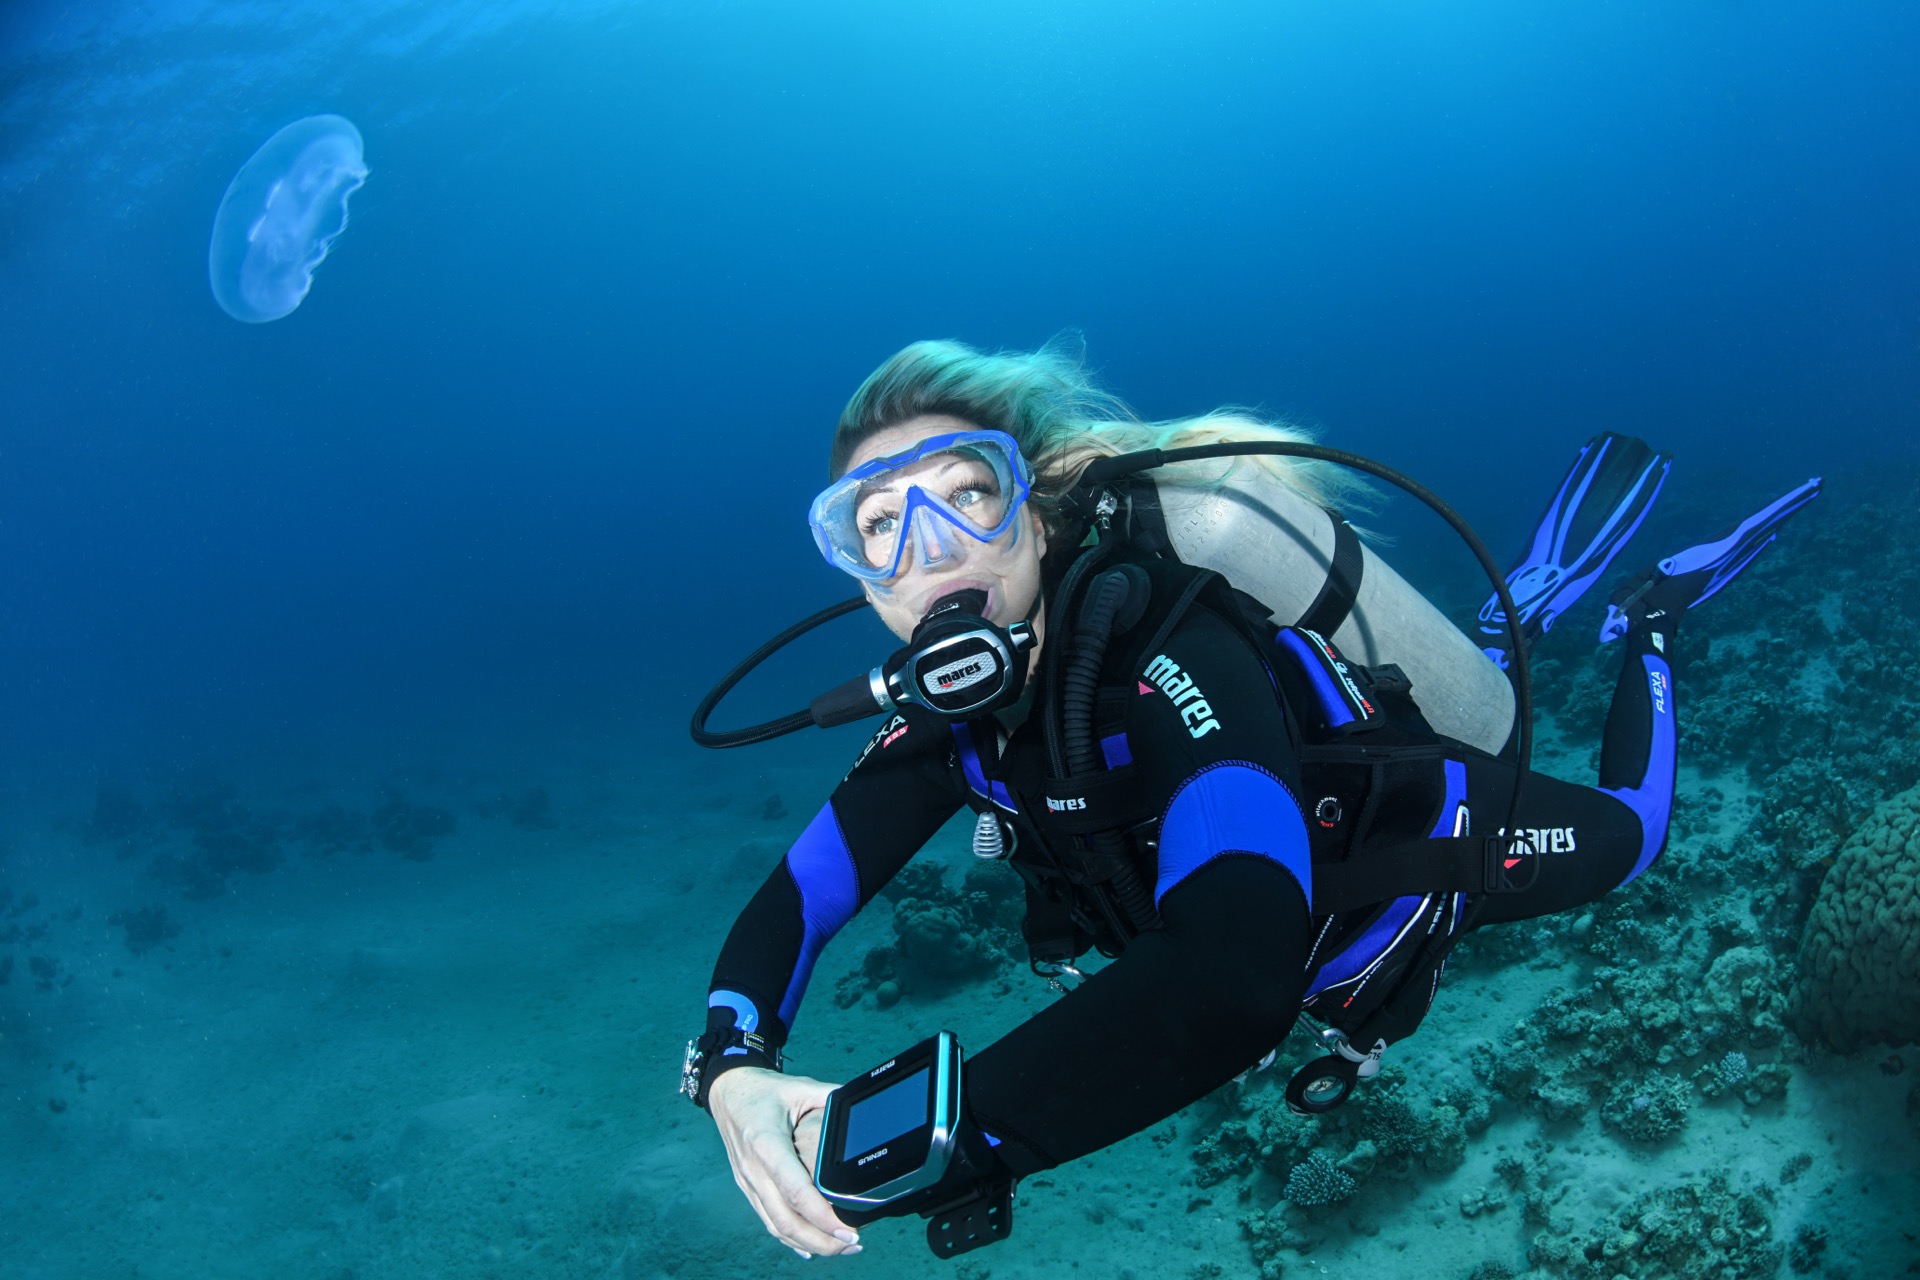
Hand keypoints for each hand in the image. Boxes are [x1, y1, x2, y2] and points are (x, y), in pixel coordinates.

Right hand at [707, 1067, 861, 1258]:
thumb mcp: (800, 1086)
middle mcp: (754, 1169)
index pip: (794, 1190)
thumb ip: (831, 1097)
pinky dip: (788, 1239)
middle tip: (852, 1244)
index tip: (846, 1229)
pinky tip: (809, 1248)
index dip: (820, 1215)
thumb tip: (861, 1106)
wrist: (727, 1092)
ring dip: (807, 1243)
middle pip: (785, 1219)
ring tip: (840, 1248)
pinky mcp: (747, 1188)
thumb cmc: (763, 1090)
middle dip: (820, 1240)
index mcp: (766, 1143)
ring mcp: (748, 1182)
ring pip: (775, 1226)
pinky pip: (767, 1220)